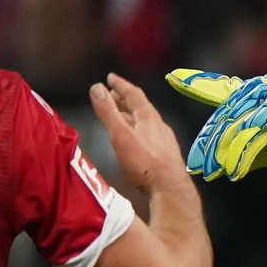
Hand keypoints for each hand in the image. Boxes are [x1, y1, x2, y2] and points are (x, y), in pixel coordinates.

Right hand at [90, 73, 187, 195]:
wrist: (170, 189)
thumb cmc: (144, 163)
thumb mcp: (121, 135)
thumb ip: (108, 112)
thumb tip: (96, 87)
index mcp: (149, 118)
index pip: (134, 94)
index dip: (121, 85)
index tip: (110, 77)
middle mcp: (160, 126)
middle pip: (140, 107)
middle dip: (125, 99)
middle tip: (112, 94)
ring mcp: (165, 141)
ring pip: (146, 122)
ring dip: (131, 116)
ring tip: (119, 115)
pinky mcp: (166, 155)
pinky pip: (151, 136)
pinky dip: (139, 131)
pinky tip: (137, 140)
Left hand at [167, 69, 266, 180]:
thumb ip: (250, 148)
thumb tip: (223, 166)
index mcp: (260, 94)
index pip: (222, 88)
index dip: (198, 81)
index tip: (174, 77)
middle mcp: (262, 90)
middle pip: (224, 116)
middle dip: (207, 142)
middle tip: (191, 163)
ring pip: (235, 126)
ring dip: (220, 153)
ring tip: (207, 172)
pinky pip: (255, 136)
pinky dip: (243, 155)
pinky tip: (233, 172)